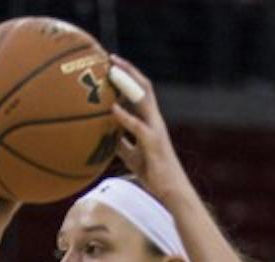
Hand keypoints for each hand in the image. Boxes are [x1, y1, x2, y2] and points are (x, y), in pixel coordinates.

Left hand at [105, 57, 191, 202]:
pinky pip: (138, 126)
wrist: (171, 190)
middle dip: (128, 71)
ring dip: (128, 84)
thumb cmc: (153, 172)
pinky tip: (112, 108)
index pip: (140, 91)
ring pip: (143, 99)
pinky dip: (125, 116)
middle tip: (110, 59)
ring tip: (112, 73)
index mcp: (150, 120)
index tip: (112, 64)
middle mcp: (155, 120)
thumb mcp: (131, 154)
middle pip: (143, 87)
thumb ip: (120, 141)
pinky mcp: (154, 143)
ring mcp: (156, 129)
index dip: (128, 76)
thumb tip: (104, 135)